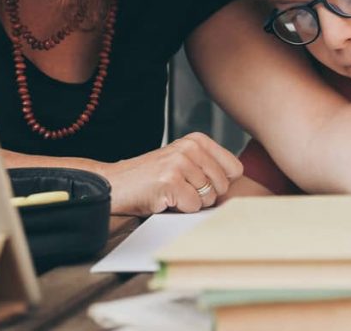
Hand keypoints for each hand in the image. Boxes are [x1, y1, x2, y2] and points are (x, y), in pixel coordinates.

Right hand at [103, 132, 242, 215]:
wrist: (115, 184)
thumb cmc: (150, 178)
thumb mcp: (183, 163)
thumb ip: (209, 168)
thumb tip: (235, 188)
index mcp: (197, 140)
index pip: (235, 168)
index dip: (221, 183)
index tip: (201, 184)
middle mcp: (190, 148)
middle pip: (223, 185)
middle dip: (206, 196)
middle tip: (181, 190)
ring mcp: (180, 163)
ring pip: (208, 198)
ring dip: (191, 203)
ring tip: (171, 193)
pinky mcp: (171, 181)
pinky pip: (193, 206)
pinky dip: (180, 209)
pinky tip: (164, 199)